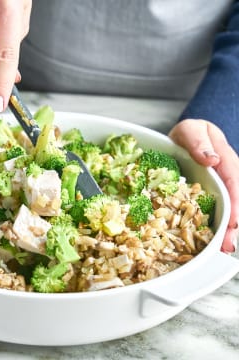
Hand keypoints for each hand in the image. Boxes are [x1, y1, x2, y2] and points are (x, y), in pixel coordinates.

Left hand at [169, 119, 237, 252]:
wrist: (186, 137)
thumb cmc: (189, 134)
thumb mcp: (190, 131)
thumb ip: (198, 142)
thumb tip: (211, 159)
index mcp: (224, 158)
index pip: (234, 181)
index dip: (235, 202)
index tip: (233, 222)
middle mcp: (227, 174)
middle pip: (235, 198)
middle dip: (233, 223)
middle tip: (227, 245)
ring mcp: (220, 184)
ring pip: (228, 207)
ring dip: (227, 228)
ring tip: (223, 248)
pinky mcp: (211, 193)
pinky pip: (217, 208)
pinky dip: (216, 223)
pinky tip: (213, 239)